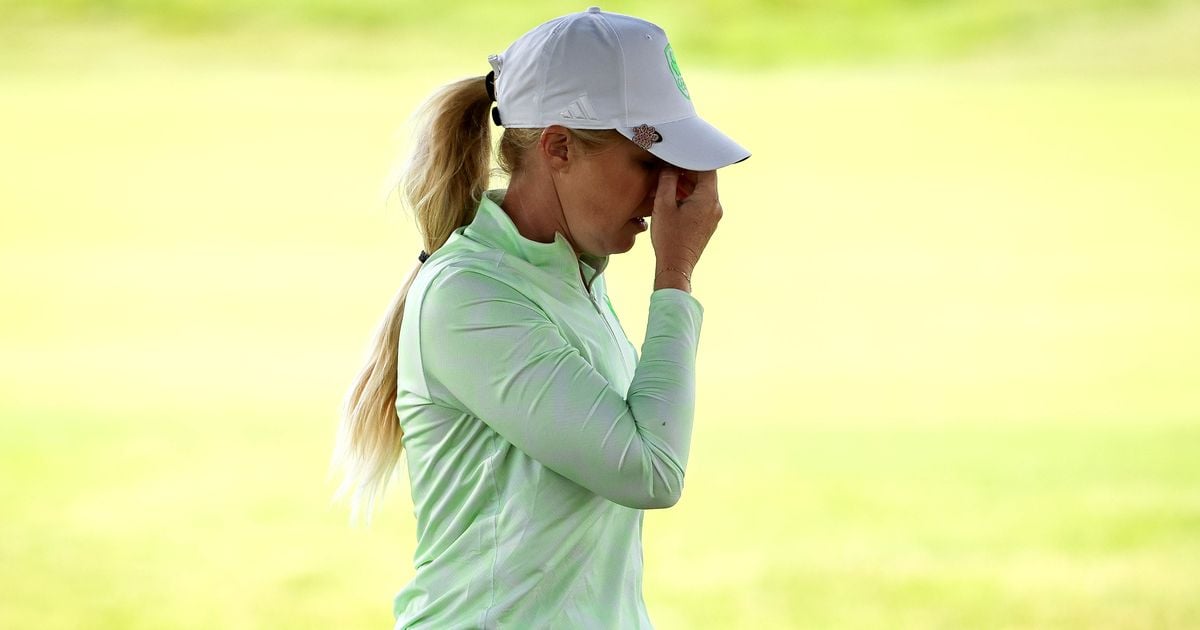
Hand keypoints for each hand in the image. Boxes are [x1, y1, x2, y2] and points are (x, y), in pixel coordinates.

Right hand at [651, 167, 721, 288]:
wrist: (676, 266)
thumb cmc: (669, 237)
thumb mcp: (663, 205)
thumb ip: (667, 181)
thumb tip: (670, 167)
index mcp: (708, 198)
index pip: (707, 167)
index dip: (692, 158)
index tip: (678, 155)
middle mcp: (715, 206)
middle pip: (706, 179)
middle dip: (687, 171)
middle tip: (669, 167)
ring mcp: (713, 216)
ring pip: (702, 191)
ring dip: (687, 184)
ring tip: (667, 183)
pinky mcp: (707, 223)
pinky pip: (701, 202)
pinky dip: (689, 196)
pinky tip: (673, 198)